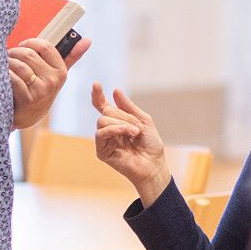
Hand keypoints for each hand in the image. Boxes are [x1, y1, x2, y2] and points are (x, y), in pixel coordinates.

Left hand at [9, 36, 88, 129]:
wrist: (28, 115)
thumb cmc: (41, 89)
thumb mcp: (57, 74)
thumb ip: (71, 56)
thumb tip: (88, 40)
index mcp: (61, 71)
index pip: (45, 46)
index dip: (30, 43)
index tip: (23, 46)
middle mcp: (54, 80)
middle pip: (29, 54)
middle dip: (15, 52)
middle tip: (10, 56)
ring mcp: (42, 90)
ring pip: (19, 65)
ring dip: (7, 63)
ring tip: (5, 66)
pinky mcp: (28, 99)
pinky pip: (13, 78)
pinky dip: (5, 74)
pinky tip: (4, 76)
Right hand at [90, 82, 170, 204]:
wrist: (154, 164)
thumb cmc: (151, 145)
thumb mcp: (144, 121)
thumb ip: (129, 107)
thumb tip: (115, 91)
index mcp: (118, 122)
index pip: (103, 106)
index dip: (98, 96)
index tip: (96, 84)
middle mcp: (109, 130)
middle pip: (106, 112)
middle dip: (124, 116)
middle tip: (138, 128)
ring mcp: (104, 140)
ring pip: (102, 121)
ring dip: (122, 123)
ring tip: (135, 133)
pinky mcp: (101, 151)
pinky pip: (101, 133)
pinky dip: (115, 129)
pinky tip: (127, 133)